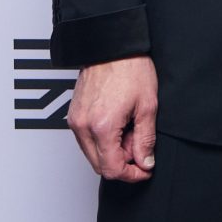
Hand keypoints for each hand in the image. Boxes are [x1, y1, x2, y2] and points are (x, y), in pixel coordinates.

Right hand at [68, 55, 159, 182]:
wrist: (112, 47)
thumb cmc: (130, 69)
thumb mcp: (147, 106)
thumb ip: (145, 139)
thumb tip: (145, 162)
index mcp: (102, 127)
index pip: (112, 169)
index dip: (131, 175)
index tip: (144, 169)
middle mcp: (83, 126)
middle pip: (99, 166)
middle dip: (123, 163)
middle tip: (140, 146)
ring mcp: (75, 121)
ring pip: (92, 154)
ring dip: (112, 152)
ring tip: (130, 131)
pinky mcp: (74, 115)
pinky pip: (86, 140)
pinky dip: (102, 141)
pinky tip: (118, 126)